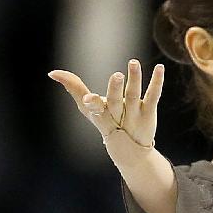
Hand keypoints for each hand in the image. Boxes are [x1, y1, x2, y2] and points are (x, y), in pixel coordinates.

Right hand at [48, 59, 163, 147]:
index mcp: (100, 115)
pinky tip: (159, 67)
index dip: (92, 103)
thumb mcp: (88, 108)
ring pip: (134, 95)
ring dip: (134, 79)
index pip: (94, 109)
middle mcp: (117, 115)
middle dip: (115, 90)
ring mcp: (134, 114)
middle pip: (115, 102)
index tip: (88, 99)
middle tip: (116, 75)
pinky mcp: (149, 111)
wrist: (130, 149)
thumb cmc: (105, 122)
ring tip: (133, 63)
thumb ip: (73, 88)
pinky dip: (157, 81)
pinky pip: (153, 95)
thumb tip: (53, 73)